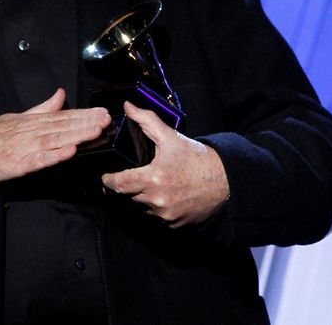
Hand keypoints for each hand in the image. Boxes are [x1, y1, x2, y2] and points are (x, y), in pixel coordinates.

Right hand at [0, 88, 111, 182]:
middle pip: (63, 126)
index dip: (83, 114)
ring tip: (95, 131)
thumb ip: (42, 108)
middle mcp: (31, 132)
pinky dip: (54, 155)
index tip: (101, 112)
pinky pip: (39, 160)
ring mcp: (25, 148)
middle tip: (106, 119)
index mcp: (32, 121)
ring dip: (77, 135)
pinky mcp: (18, 164)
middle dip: (86, 123)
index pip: (63, 116)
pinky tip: (69, 152)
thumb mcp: (18, 117)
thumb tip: (60, 95)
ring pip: (55, 140)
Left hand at [101, 102, 229, 226]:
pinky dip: (155, 208)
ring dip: (140, 197)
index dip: (109, 180)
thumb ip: (146, 120)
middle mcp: (157, 200)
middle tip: (126, 177)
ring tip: (148, 184)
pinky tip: (162, 195)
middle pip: (128, 196)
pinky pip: (156, 218)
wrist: (225, 181)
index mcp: (153, 178)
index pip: (119, 185)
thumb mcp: (171, 137)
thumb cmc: (197, 158)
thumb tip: (127, 106)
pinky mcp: (174, 224)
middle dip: (125, 187)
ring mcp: (166, 215)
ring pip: (141, 208)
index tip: (106, 176)